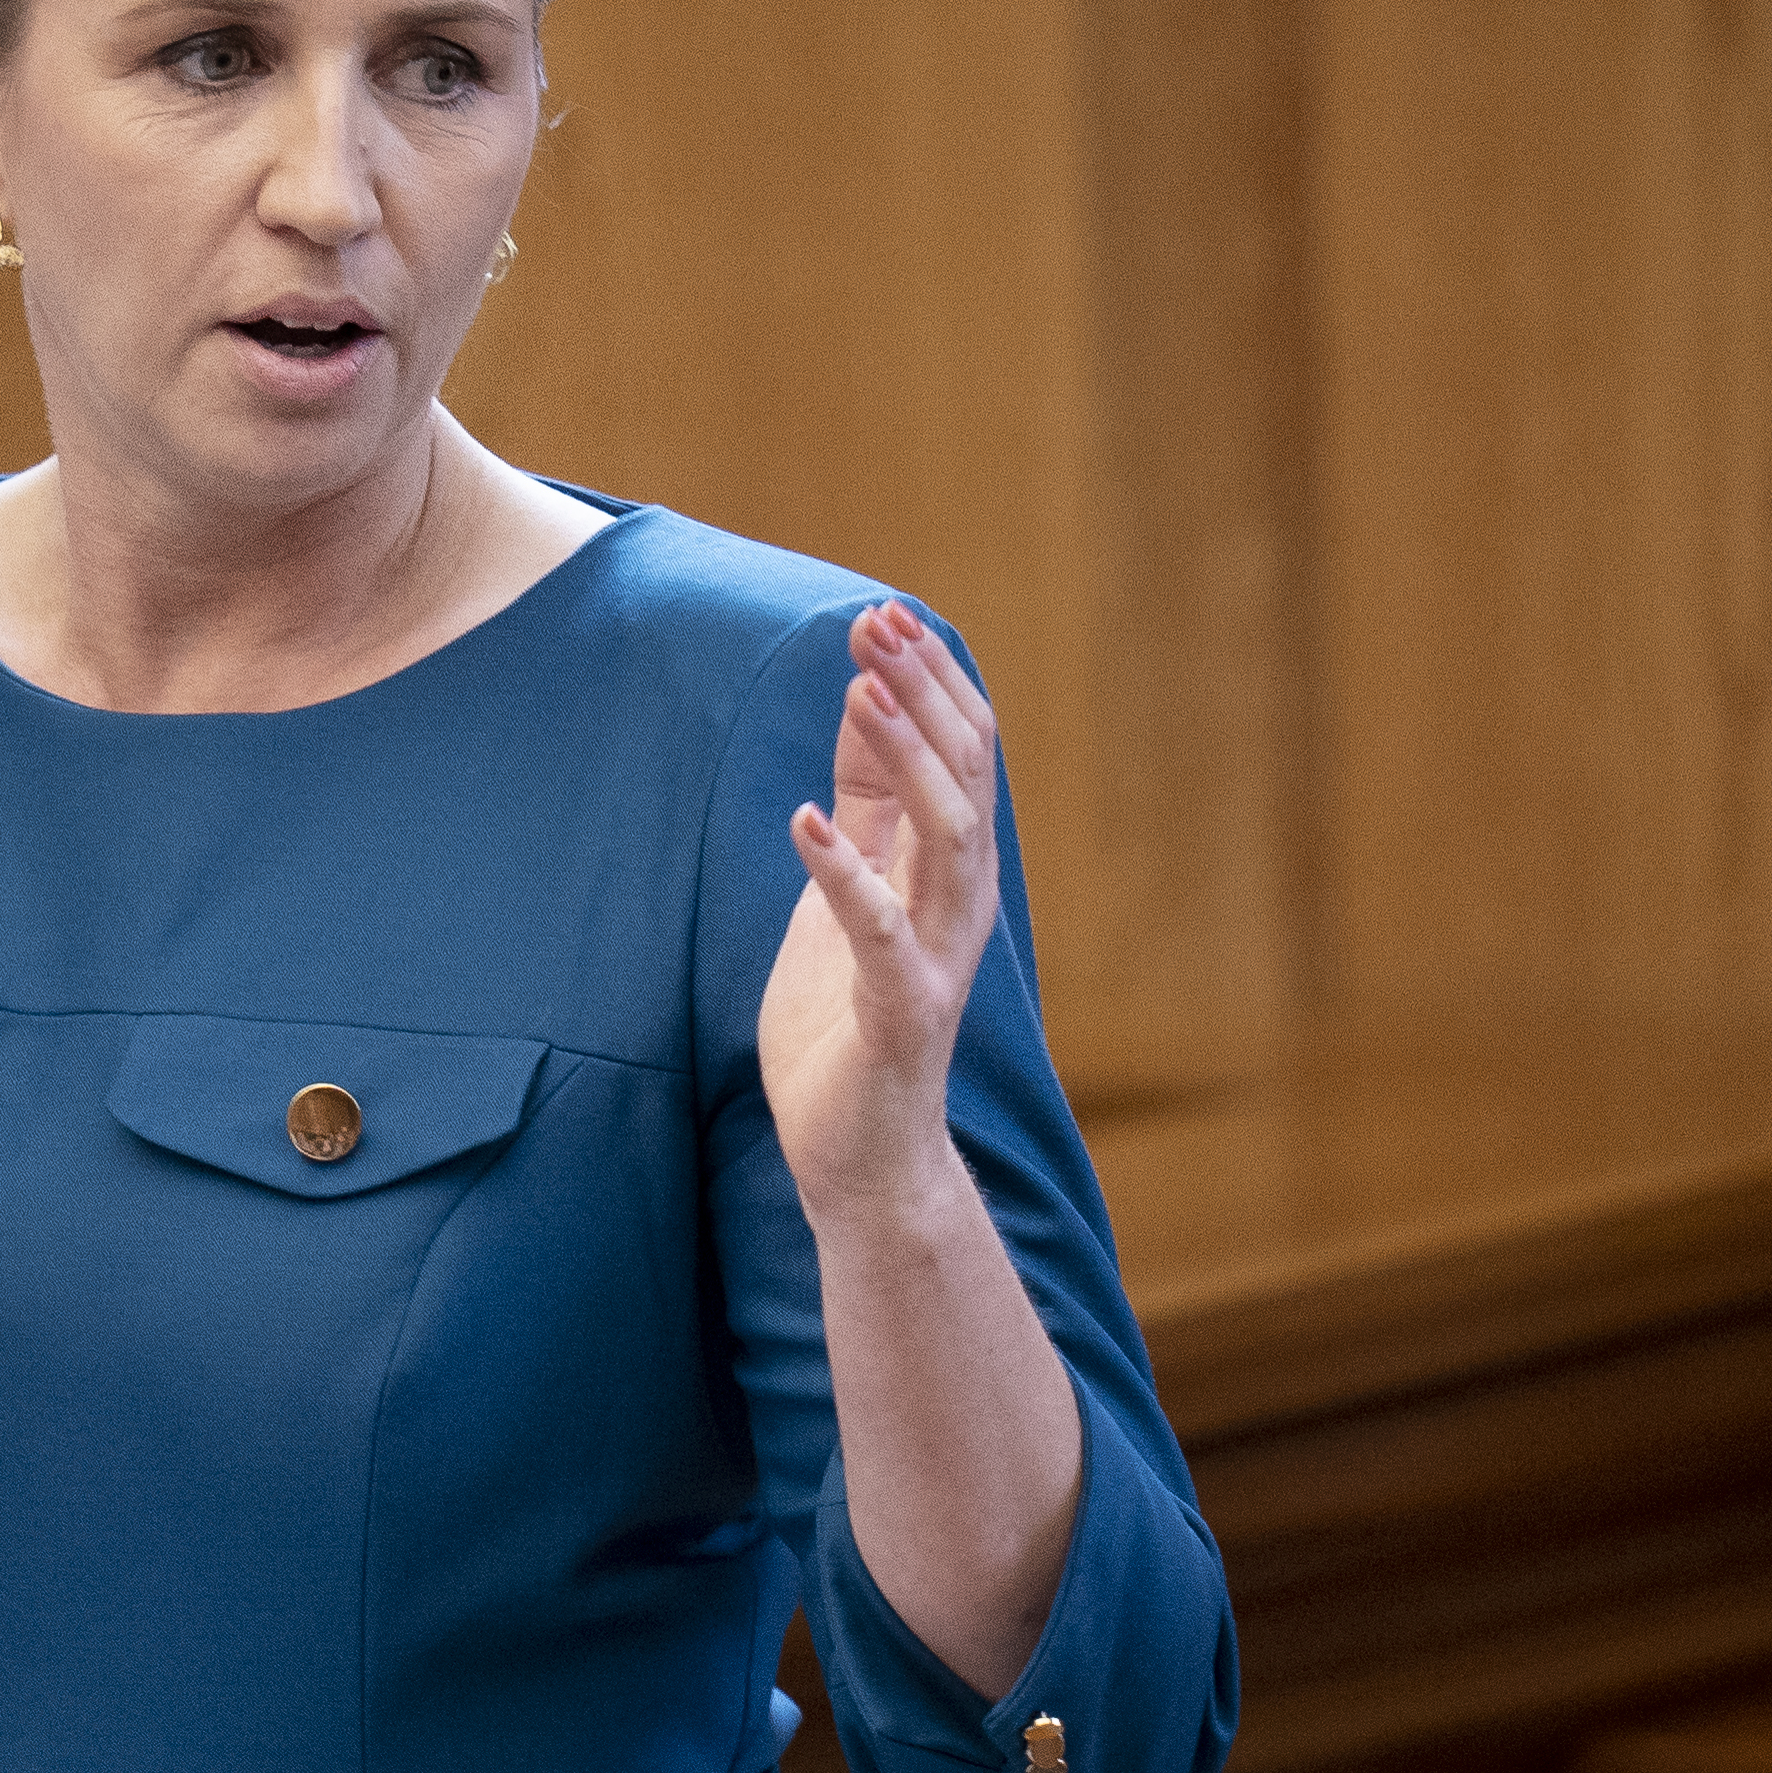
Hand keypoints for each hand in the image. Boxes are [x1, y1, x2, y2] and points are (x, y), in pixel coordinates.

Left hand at [757, 601, 1002, 1217]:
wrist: (863, 1159)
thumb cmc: (850, 1022)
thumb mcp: (853, 888)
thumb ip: (869, 810)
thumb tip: (866, 704)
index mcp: (950, 873)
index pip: (961, 753)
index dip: (928, 681)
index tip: (883, 613)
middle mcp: (960, 904)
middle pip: (967, 774)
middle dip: (924, 694)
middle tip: (876, 624)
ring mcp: (938, 957)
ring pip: (950, 835)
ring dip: (906, 756)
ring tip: (862, 689)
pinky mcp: (900, 1012)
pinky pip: (881, 930)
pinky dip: (845, 870)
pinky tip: (803, 819)